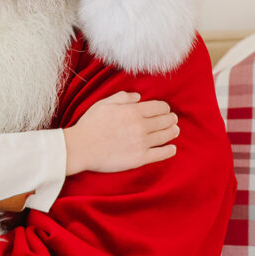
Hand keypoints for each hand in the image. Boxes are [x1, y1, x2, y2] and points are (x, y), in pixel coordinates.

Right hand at [64, 91, 178, 174]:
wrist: (80, 148)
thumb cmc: (90, 125)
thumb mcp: (104, 104)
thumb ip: (123, 97)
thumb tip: (138, 97)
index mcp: (133, 111)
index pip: (159, 107)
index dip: (165, 108)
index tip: (165, 110)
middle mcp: (140, 126)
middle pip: (166, 121)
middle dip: (171, 119)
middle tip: (173, 120)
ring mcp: (141, 143)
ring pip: (166, 136)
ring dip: (173, 132)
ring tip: (175, 131)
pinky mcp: (140, 158)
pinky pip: (161, 154)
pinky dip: (169, 150)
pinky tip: (172, 148)